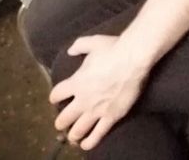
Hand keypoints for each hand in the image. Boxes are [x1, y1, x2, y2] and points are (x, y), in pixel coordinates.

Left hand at [50, 34, 147, 149]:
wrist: (133, 58)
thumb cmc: (113, 48)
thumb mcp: (93, 42)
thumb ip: (79, 46)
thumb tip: (70, 51)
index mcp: (76, 82)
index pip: (56, 94)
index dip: (55, 97)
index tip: (57, 98)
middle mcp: (82, 99)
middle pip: (64, 118)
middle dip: (61, 122)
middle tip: (62, 122)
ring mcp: (96, 110)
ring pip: (78, 131)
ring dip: (73, 135)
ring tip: (73, 136)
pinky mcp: (111, 116)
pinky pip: (97, 134)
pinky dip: (90, 142)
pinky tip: (85, 145)